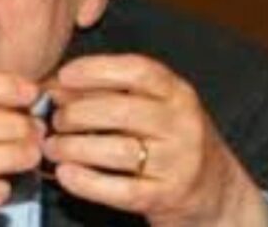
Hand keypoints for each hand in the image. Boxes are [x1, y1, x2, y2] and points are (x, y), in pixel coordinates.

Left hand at [43, 54, 267, 225]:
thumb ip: (109, 93)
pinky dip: (87, 182)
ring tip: (52, 146)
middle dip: (77, 113)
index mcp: (177, 92)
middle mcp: (183, 123)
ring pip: (118, 150)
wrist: (215, 192)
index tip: (65, 75)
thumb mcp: (152, 107)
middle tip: (54, 119)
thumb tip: (54, 88)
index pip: (137, 71)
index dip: (96, 70)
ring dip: (75, 147)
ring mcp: (179, 162)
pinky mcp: (168, 197)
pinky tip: (65, 174)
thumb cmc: (170, 140)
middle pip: (121, 111)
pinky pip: (121, 189)